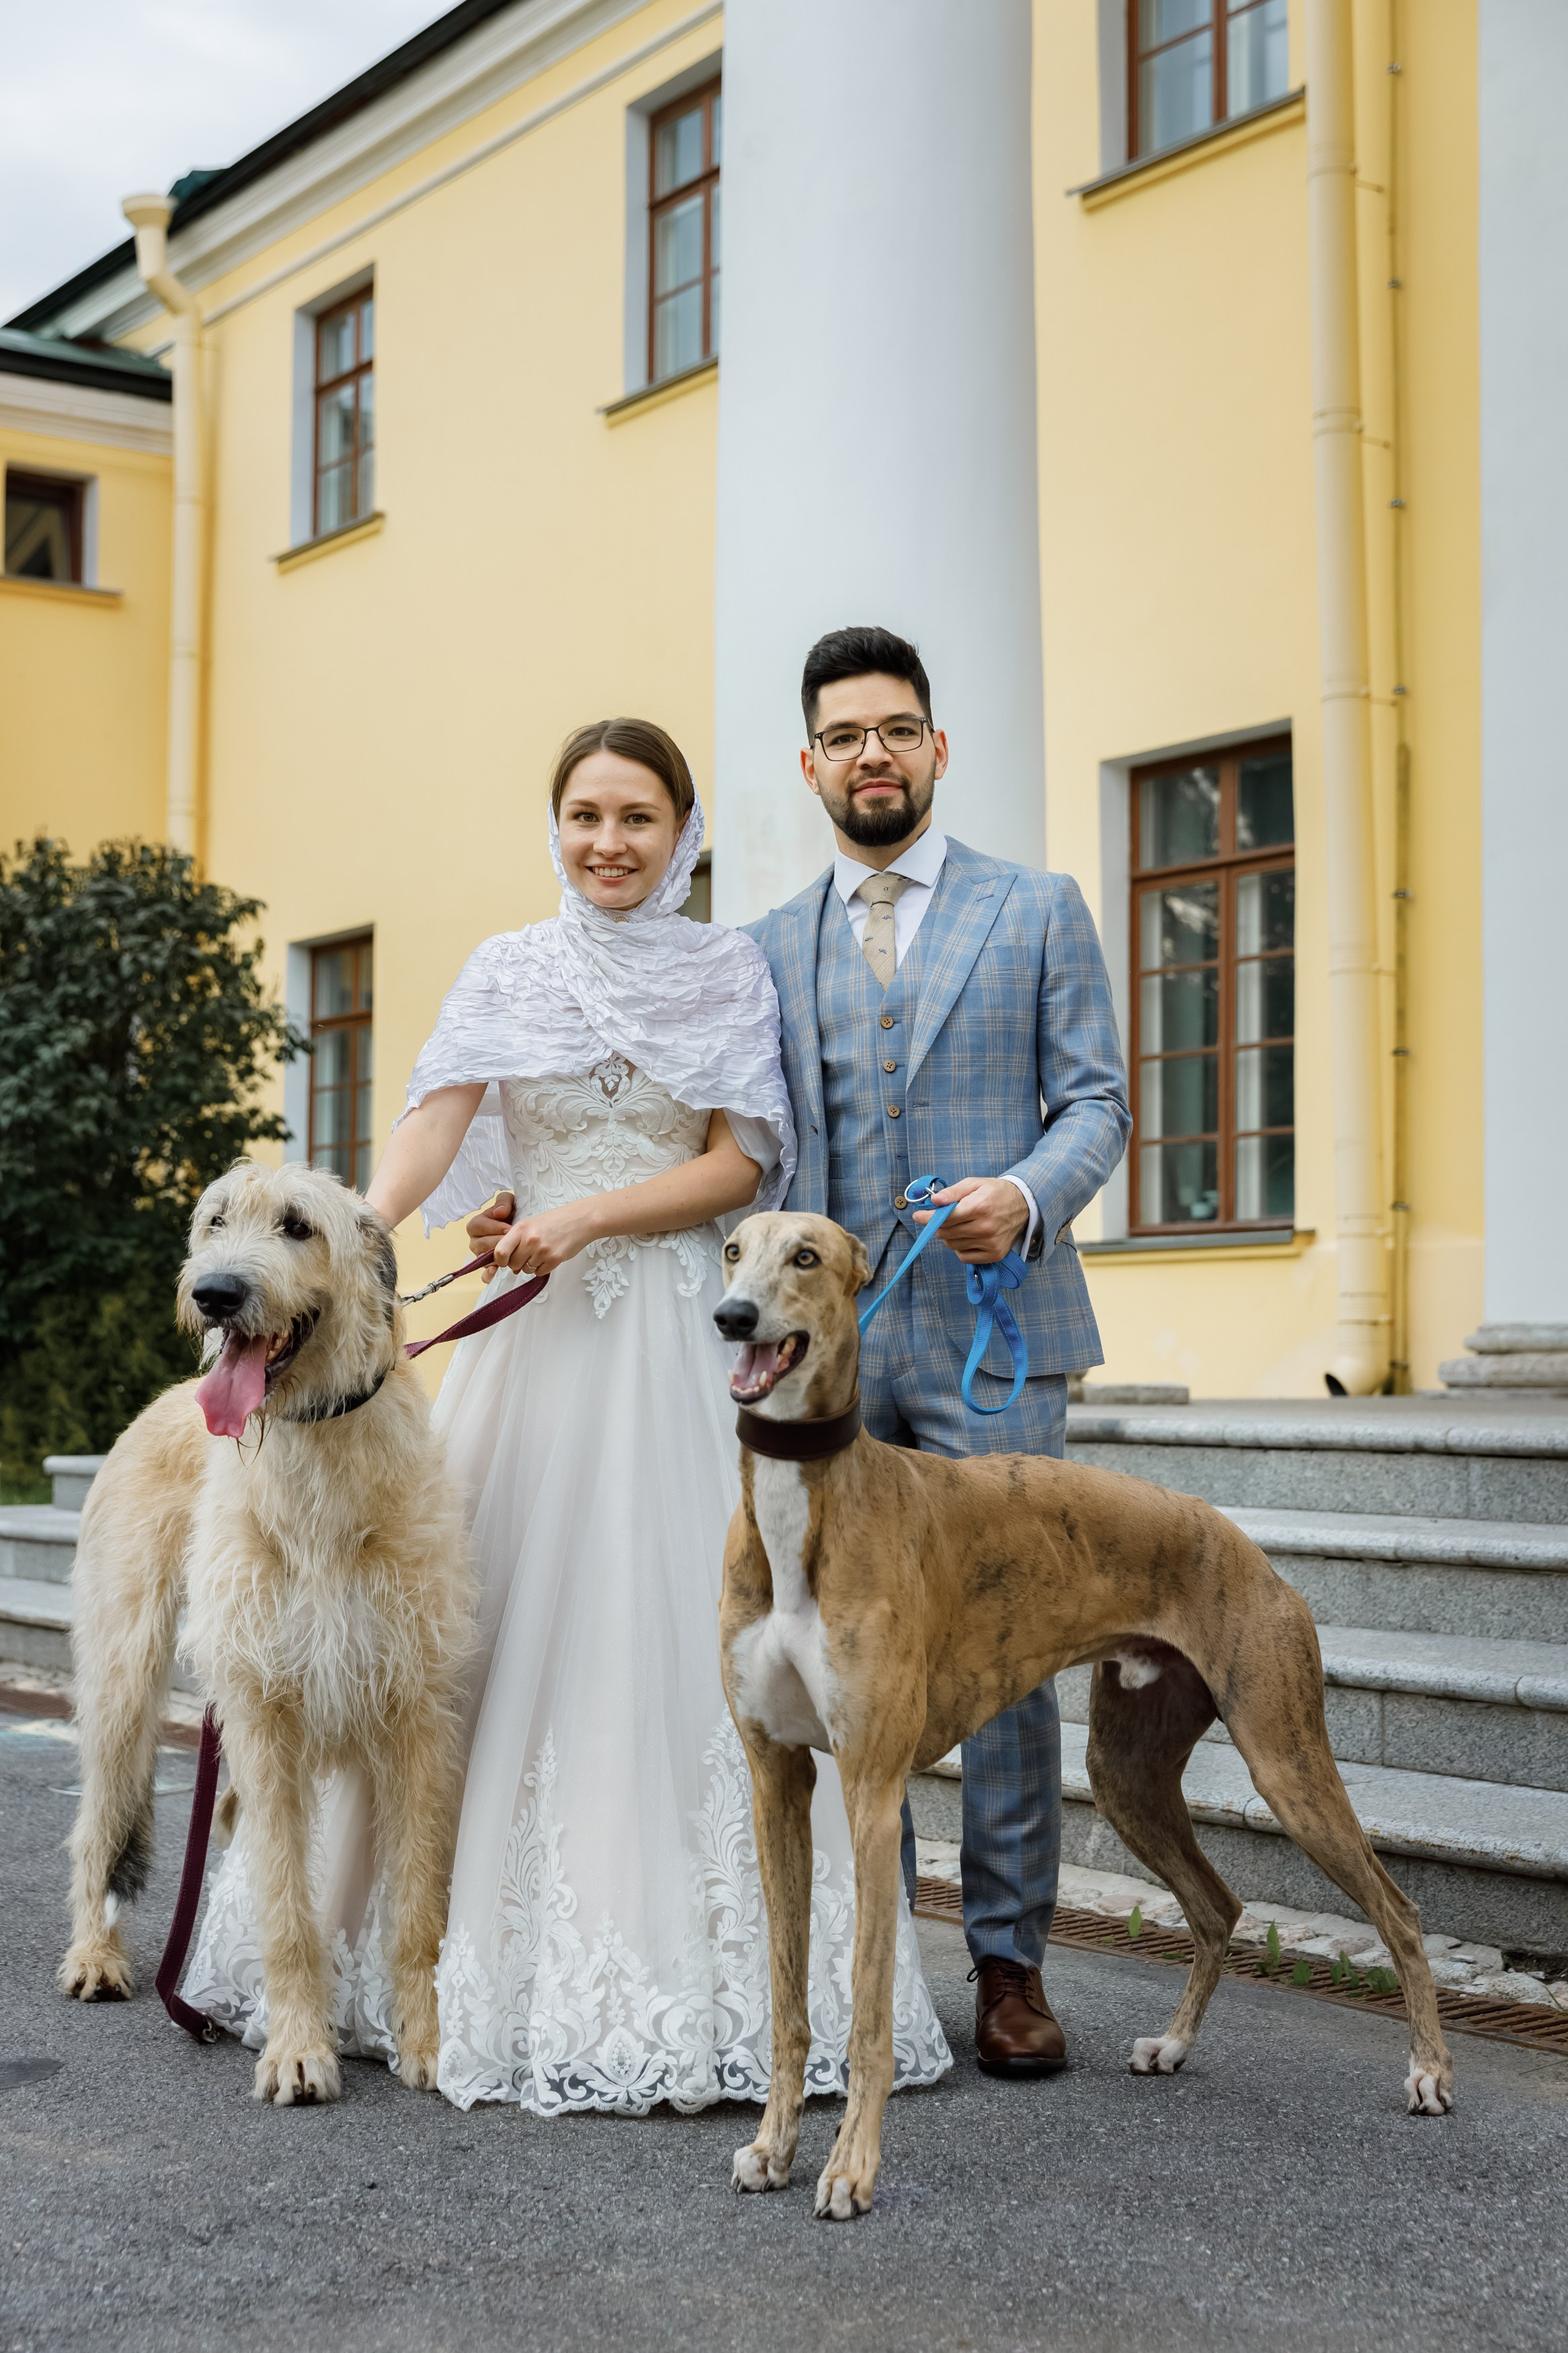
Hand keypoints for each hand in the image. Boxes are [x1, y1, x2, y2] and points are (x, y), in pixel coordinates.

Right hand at [467, 1193, 515, 1282]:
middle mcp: (475, 1242)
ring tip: (511, 1254)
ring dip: (498, 1257)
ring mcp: (480, 1256)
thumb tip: (500, 1212)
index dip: (493, 1227)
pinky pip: (484, 1273)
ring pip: (484, 1258)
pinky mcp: (487, 1267)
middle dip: (498, 1242)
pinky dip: (488, 1274)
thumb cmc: (511, 1214)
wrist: (520, 1229)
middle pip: (482, 1244)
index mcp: (475, 1225)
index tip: (509, 1228)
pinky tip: (495, 1271)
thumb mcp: (509, 1201)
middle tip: (513, 1241)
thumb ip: (504, 1202)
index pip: (478, 1226)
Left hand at [491, 1199, 598, 1277]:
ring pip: (526, 1269)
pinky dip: (542, 1268)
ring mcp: (543, 1250)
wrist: (579, 1220)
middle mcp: (530, 1240)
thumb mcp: (530, 1224)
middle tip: (527, 1254)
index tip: (504, 1260)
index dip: (500, 1260)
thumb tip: (510, 1266)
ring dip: (531, 1265)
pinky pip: (539, 1272)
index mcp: (521, 1229)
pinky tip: (548, 1256)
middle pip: (513, 1264)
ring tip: (541, 1252)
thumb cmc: (554, 1221)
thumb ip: (516, 1242)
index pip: (500, 1252)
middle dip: (517, 1263)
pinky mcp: (554, 1259)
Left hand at [912, 1177, 1028, 1265]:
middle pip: (946, 1233)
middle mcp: (986, 1227)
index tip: (918, 1216)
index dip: (928, 1218)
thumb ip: (953, 1192)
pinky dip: (960, 1248)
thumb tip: (934, 1201)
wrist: (1023, 1204)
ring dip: (949, 1236)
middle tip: (941, 1218)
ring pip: (952, 1245)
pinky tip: (968, 1236)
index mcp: (980, 1207)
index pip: (945, 1218)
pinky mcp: (994, 1254)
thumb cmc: (995, 1192)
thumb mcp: (974, 1184)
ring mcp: (991, 1243)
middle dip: (938, 1225)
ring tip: (960, 1225)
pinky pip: (964, 1257)